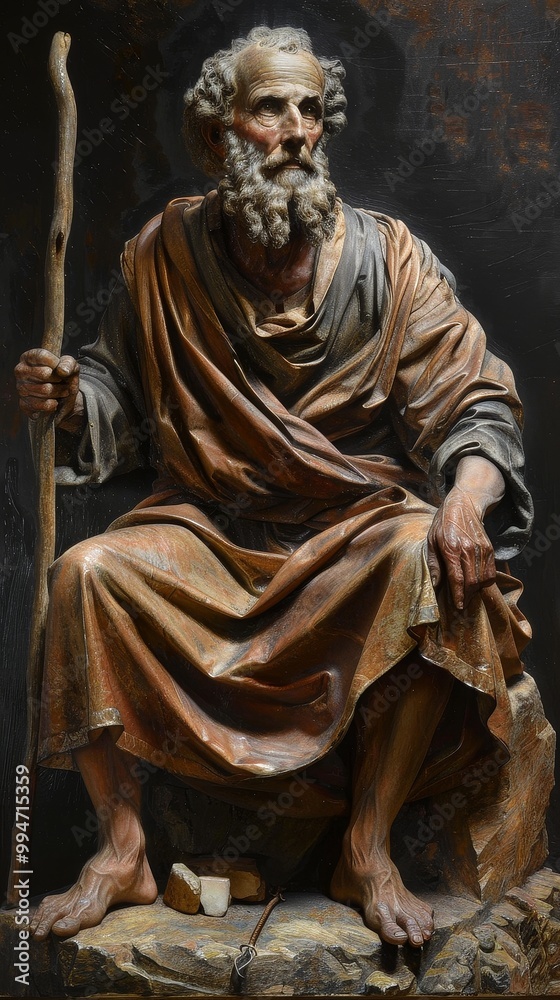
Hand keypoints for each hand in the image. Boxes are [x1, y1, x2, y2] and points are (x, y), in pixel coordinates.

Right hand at [15, 349, 79, 423]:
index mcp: (29, 357)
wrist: (64, 398)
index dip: (56, 363)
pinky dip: (53, 405)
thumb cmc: (64, 377)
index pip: (41, 355)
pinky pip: (41, 405)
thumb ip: (69, 363)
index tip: (61, 368)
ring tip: (62, 391)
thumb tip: (62, 370)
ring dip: (59, 392)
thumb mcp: (71, 366)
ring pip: (45, 390)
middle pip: (44, 373)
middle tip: (63, 382)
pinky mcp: (24, 404)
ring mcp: (21, 388)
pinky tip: (54, 402)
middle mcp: (21, 371)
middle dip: (59, 380)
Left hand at [427, 486, 495, 609]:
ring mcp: (481, 549)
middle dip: (468, 596)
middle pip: (472, 581)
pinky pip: (491, 571)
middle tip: (462, 604)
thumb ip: (434, 563)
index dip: (458, 595)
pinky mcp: (489, 548)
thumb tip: (435, 584)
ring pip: (483, 579)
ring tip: (469, 595)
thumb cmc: (443, 523)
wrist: (463, 505)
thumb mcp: (431, 540)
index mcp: (451, 548)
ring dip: (477, 590)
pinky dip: (486, 581)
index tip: (458, 606)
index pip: (457, 578)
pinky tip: (477, 584)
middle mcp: (468, 549)